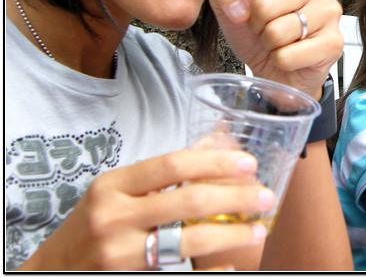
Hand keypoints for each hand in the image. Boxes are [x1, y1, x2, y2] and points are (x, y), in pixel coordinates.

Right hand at [18, 149, 273, 270]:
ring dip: (232, 233)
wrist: (51, 273)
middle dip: (235, 197)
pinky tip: (231, 263)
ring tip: (257, 227)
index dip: (216, 162)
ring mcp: (119, 254)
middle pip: (189, 200)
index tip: (248, 163)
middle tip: (264, 196)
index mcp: (112, 186)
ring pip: (191, 239)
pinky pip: (181, 273)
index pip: (173, 164)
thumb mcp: (113, 194)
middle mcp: (114, 218)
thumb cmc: (93, 227)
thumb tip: (214, 148)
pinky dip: (212, 268)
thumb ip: (156, 177)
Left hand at [210, 0, 342, 97]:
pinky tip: (292, 56)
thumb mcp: (234, 11)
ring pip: (277, 32)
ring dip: (270, 44)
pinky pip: (289, 54)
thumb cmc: (262, 34)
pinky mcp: (334, 42)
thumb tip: (239, 9)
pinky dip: (281, 61)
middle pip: (265, 5)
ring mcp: (330, 13)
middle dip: (257, 24)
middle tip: (266, 29)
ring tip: (280, 43)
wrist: (281, 72)